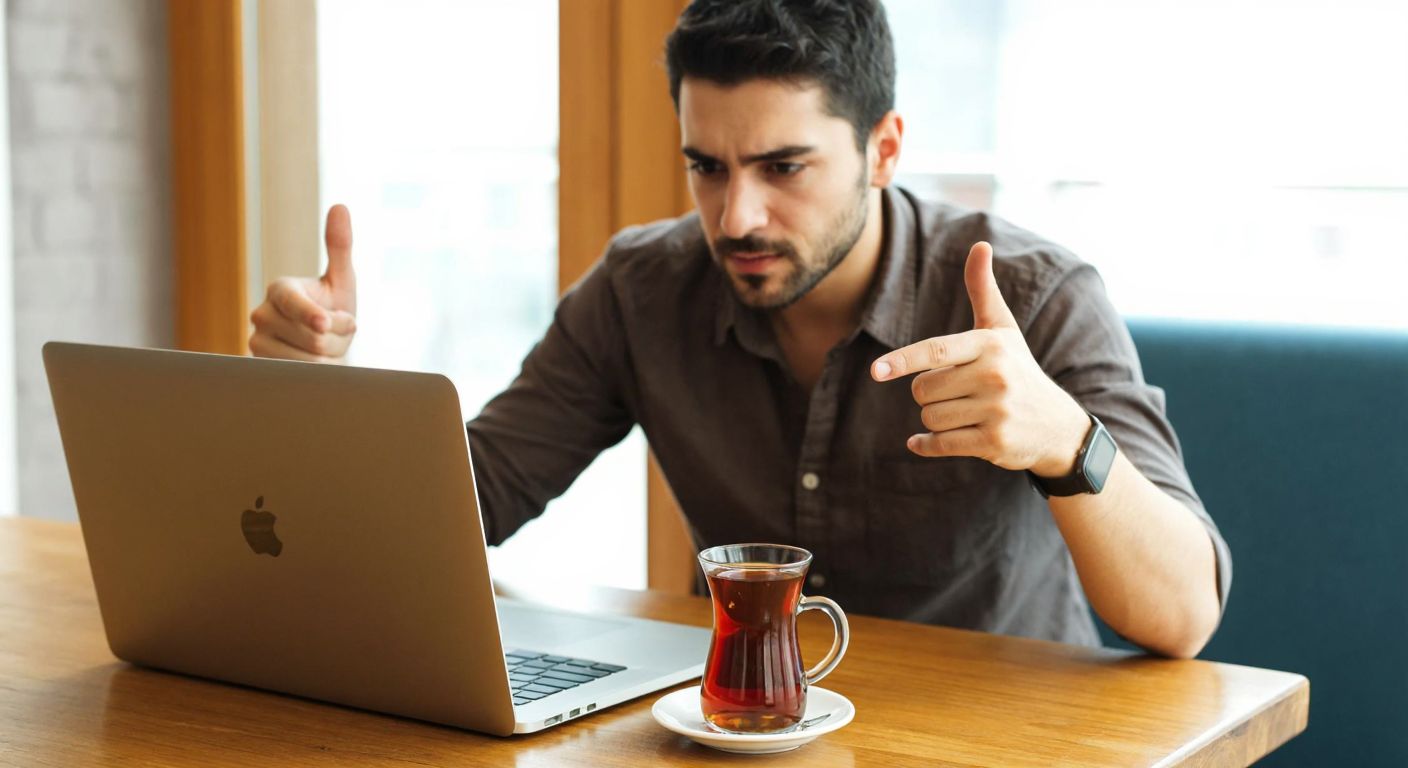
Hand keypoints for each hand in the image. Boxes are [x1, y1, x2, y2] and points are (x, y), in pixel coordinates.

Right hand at [249, 205, 357, 362]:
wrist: (323, 347)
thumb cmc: (334, 308)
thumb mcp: (342, 279)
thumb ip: (340, 245)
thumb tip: (340, 206)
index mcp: (281, 288)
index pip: (292, 302)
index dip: (310, 314)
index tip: (325, 322)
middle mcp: (262, 313)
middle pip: (309, 336)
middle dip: (336, 339)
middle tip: (335, 331)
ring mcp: (257, 341)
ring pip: (305, 359)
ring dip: (328, 357)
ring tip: (325, 347)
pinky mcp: (259, 365)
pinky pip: (297, 376)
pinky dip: (315, 373)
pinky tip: (312, 364)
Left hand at [870, 241, 1089, 476]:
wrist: (1058, 427)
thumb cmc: (1019, 371)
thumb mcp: (1003, 330)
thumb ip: (984, 290)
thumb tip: (980, 245)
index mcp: (990, 345)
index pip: (936, 351)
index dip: (902, 360)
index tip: (876, 371)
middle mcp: (994, 375)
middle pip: (923, 389)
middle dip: (928, 393)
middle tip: (956, 394)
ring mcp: (996, 411)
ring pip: (930, 417)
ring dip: (935, 419)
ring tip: (963, 414)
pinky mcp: (994, 442)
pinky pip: (939, 444)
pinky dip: (925, 445)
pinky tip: (922, 442)